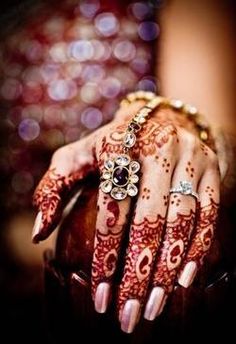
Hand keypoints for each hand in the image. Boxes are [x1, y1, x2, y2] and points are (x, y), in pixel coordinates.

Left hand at [32, 102, 219, 332]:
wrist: (158, 120)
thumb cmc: (112, 143)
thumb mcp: (77, 155)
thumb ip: (55, 187)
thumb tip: (39, 232)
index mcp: (121, 144)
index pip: (112, 208)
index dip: (106, 255)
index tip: (100, 295)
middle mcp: (159, 148)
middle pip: (149, 219)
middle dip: (138, 272)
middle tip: (129, 314)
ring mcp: (190, 158)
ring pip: (181, 219)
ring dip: (168, 268)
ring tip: (153, 305)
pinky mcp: (211, 169)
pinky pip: (209, 213)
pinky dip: (198, 248)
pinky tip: (183, 278)